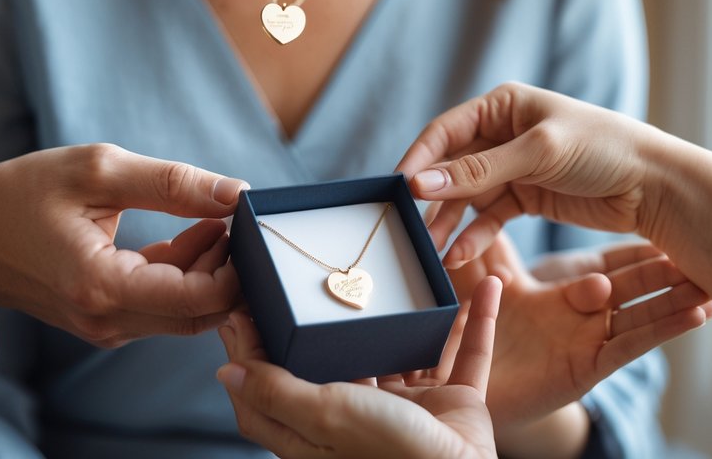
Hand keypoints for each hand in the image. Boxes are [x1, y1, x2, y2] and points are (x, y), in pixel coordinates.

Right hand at [0, 143, 247, 344]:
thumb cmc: (19, 195)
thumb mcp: (96, 170)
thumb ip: (172, 183)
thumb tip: (235, 192)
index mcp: (102, 287)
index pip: (202, 300)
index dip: (237, 262)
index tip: (243, 219)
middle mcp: (108, 321)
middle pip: (203, 312)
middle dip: (230, 267)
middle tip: (233, 216)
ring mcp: (107, 327)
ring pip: (188, 312)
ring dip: (211, 267)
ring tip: (209, 215)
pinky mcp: (107, 320)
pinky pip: (165, 305)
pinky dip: (187, 272)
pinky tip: (191, 231)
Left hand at [216, 278, 503, 458]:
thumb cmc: (391, 453)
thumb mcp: (323, 415)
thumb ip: (275, 391)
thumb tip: (225, 371)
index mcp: (323, 427)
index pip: (277, 385)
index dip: (257, 348)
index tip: (247, 300)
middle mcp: (363, 416)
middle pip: (342, 359)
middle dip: (335, 319)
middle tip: (320, 271)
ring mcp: (412, 410)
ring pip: (409, 349)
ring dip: (414, 314)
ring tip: (407, 272)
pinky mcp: (456, 404)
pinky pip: (470, 354)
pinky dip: (479, 320)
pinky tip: (486, 285)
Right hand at [397, 82, 666, 266]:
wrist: (655, 187)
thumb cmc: (603, 150)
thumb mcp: (537, 154)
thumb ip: (479, 171)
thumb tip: (421, 184)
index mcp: (503, 106)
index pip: (446, 131)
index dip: (419, 159)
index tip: (397, 189)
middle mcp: (503, 134)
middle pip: (452, 167)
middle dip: (431, 199)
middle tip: (407, 229)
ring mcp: (513, 168)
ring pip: (467, 197)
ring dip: (449, 223)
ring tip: (430, 253)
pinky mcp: (527, 198)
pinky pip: (490, 218)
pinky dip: (475, 236)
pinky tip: (459, 256)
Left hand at [416, 236, 711, 439]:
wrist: (466, 383)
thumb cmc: (474, 329)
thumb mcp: (481, 277)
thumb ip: (485, 241)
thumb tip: (478, 188)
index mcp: (565, 288)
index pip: (612, 262)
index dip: (641, 246)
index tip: (671, 216)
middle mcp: (585, 312)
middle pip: (636, 284)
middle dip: (668, 267)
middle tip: (704, 243)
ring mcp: (591, 338)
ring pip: (644, 312)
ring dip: (680, 296)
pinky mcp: (590, 365)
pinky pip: (631, 344)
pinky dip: (666, 329)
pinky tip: (698, 315)